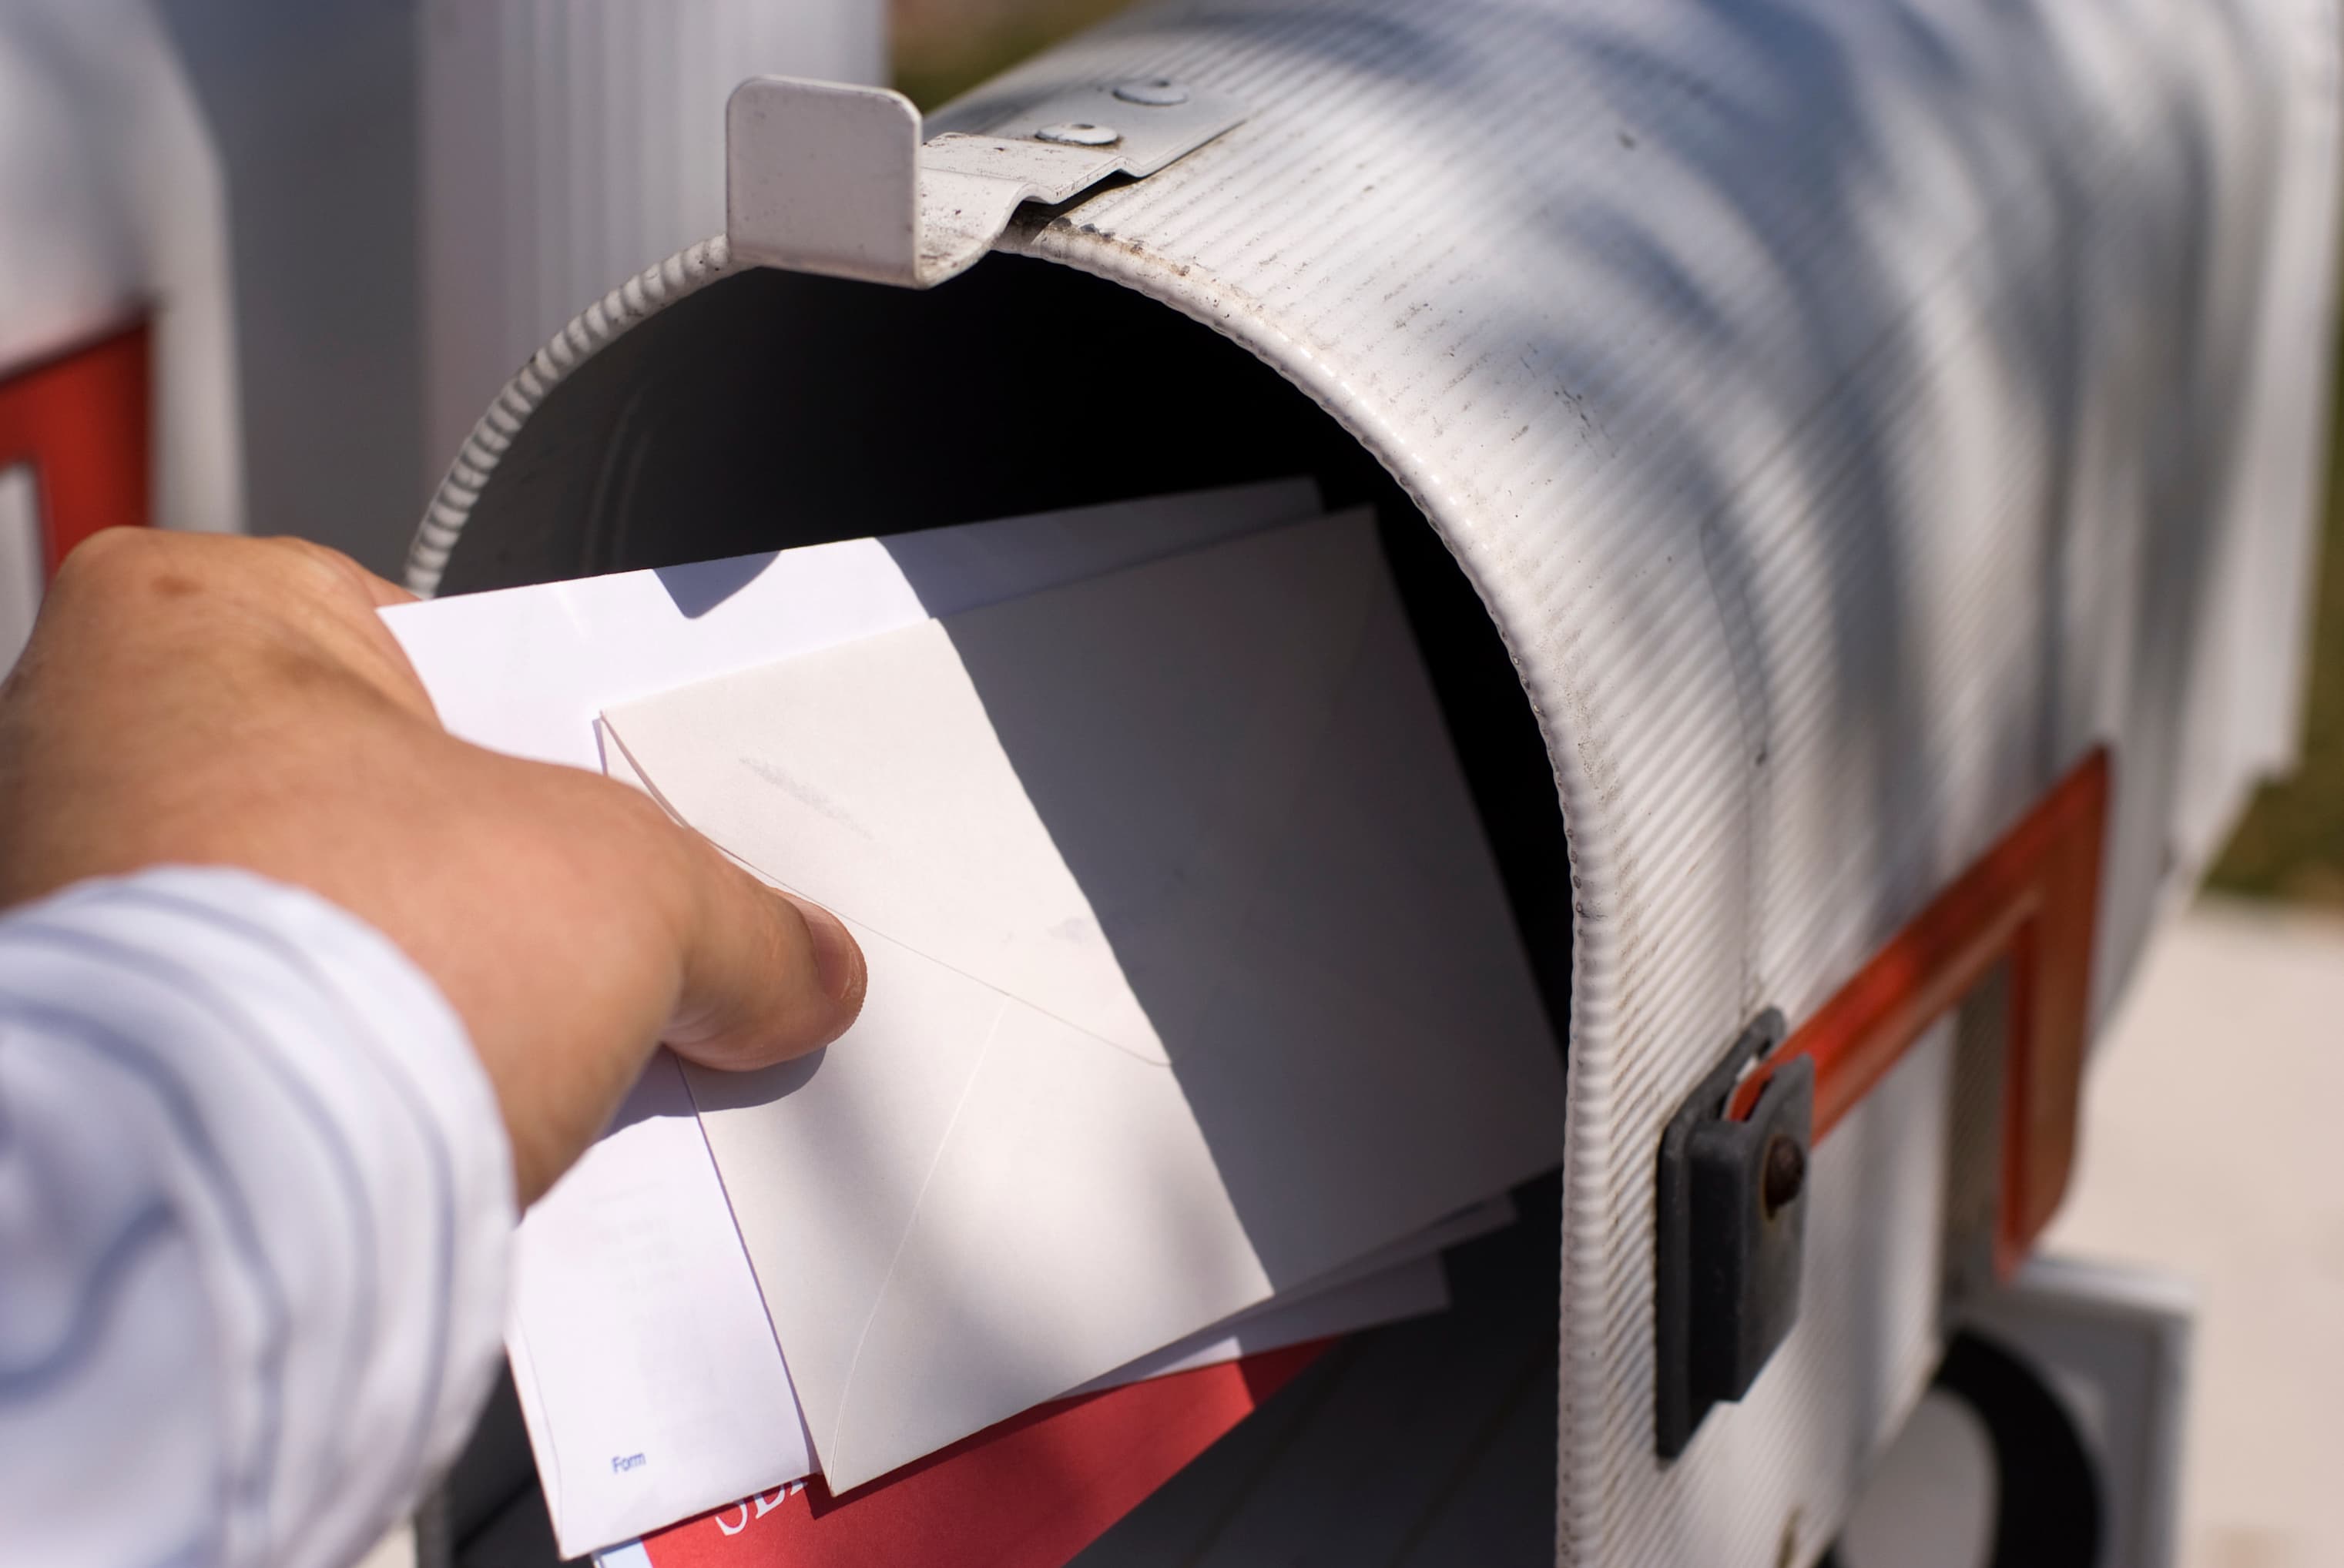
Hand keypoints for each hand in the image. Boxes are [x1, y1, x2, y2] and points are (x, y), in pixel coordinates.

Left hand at [0, 528, 864, 1201]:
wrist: (211, 1207)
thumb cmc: (331, 966)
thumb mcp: (634, 891)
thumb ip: (738, 918)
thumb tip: (789, 966)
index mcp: (188, 617)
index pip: (440, 653)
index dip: (561, 741)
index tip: (623, 813)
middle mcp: (82, 746)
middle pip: (378, 801)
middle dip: (492, 885)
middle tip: (591, 935)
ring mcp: (63, 908)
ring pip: (319, 930)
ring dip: (420, 991)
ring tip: (525, 1043)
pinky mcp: (83, 1061)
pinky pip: (264, 1045)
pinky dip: (349, 1079)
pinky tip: (445, 1117)